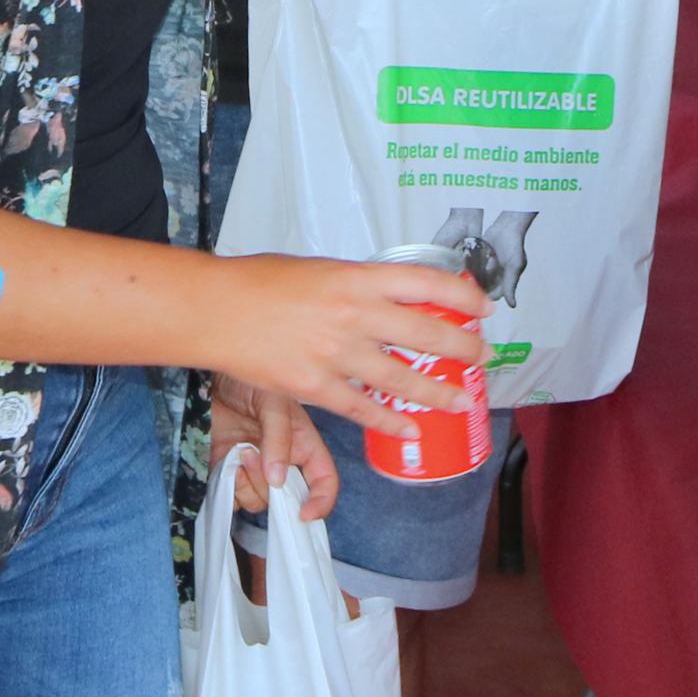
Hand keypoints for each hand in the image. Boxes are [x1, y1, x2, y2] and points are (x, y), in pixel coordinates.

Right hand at [211, 252, 487, 437]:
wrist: (215, 310)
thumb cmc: (261, 280)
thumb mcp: (319, 268)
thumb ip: (356, 285)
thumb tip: (389, 299)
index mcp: (356, 277)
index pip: (426, 283)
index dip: (463, 295)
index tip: (482, 307)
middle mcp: (354, 315)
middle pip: (427, 334)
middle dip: (463, 349)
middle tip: (482, 357)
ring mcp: (337, 355)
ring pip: (403, 380)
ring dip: (439, 393)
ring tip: (463, 400)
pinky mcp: (316, 388)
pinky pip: (364, 411)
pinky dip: (391, 421)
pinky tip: (410, 428)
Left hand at [211, 377, 343, 517]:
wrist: (209, 380)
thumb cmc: (247, 381)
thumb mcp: (272, 400)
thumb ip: (278, 437)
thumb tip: (277, 480)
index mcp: (303, 444)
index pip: (324, 480)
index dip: (321, 501)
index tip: (304, 513)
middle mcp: (283, 462)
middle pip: (288, 497)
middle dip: (272, 487)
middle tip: (252, 456)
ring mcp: (257, 471)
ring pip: (261, 501)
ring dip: (249, 484)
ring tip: (239, 452)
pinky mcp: (232, 475)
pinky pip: (236, 500)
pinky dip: (232, 489)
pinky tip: (227, 463)